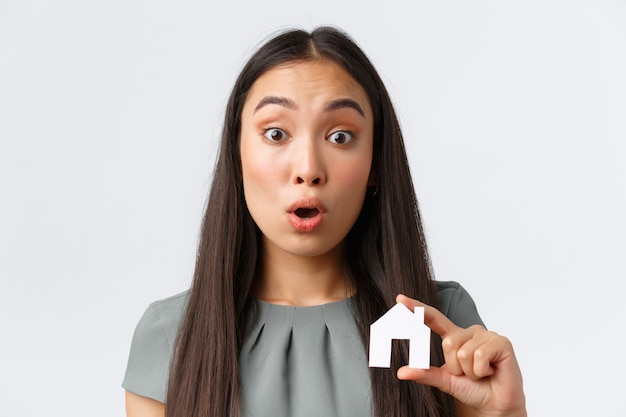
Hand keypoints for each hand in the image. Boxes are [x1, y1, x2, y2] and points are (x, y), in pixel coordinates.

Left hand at [395, 294, 525, 416]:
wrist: (496, 404)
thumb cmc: (472, 389)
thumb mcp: (444, 380)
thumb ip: (424, 373)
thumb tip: (401, 372)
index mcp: (454, 337)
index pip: (434, 318)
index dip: (417, 309)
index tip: (400, 299)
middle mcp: (469, 331)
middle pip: (448, 343)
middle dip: (456, 366)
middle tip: (469, 374)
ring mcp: (486, 334)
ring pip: (464, 352)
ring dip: (470, 371)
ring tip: (481, 373)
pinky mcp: (501, 342)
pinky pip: (480, 355)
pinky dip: (482, 370)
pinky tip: (491, 371)